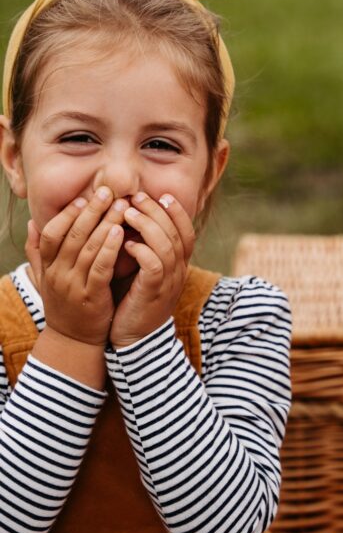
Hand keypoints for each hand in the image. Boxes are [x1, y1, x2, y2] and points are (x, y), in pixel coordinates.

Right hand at [26, 187, 125, 346]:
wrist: (75, 341)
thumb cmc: (67, 304)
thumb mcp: (47, 278)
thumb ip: (39, 252)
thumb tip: (33, 223)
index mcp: (48, 267)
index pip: (52, 232)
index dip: (67, 213)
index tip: (84, 196)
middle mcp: (57, 274)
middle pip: (71, 235)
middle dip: (90, 211)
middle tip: (107, 191)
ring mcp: (73, 286)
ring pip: (87, 248)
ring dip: (104, 224)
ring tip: (120, 206)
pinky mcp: (91, 297)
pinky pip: (99, 268)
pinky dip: (109, 249)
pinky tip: (121, 233)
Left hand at [109, 192, 194, 348]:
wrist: (133, 340)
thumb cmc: (132, 301)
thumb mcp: (142, 272)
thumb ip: (143, 247)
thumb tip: (131, 218)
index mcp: (178, 266)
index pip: (188, 233)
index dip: (178, 212)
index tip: (162, 195)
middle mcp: (179, 272)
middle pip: (177, 234)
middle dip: (158, 211)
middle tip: (137, 197)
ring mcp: (169, 283)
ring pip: (167, 246)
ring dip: (147, 225)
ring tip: (127, 213)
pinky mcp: (153, 293)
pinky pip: (154, 266)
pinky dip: (141, 250)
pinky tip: (126, 243)